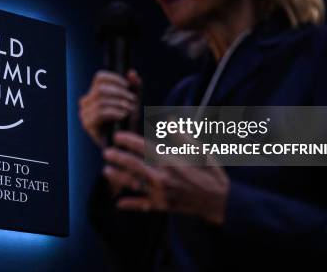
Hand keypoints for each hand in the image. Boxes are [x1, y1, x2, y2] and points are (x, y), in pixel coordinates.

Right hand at [78, 70, 140, 147]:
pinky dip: (114, 112)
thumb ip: (134, 86)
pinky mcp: (87, 124)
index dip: (115, 79)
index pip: (99, 77)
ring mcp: (84, 113)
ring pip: (101, 100)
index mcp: (94, 93)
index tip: (128, 86)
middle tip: (133, 101)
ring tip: (131, 109)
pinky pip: (100, 112)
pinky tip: (124, 115)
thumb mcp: (133, 100)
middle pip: (100, 89)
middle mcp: (86, 101)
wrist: (125, 143)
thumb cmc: (128, 120)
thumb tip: (131, 73)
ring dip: (119, 103)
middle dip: (119, 93)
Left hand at [102, 131, 229, 225]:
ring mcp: (161, 193)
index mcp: (171, 161)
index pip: (144, 148)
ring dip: (118, 177)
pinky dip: (130, 205)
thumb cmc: (210, 173)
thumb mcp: (200, 150)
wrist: (220, 201)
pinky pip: (142, 205)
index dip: (129, 141)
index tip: (118, 136)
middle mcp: (163, 177)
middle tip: (106, 152)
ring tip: (106, 171)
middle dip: (118, 158)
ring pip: (134, 184)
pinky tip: (118, 203)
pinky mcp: (162, 206)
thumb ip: (182, 135)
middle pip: (134, 165)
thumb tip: (170, 119)